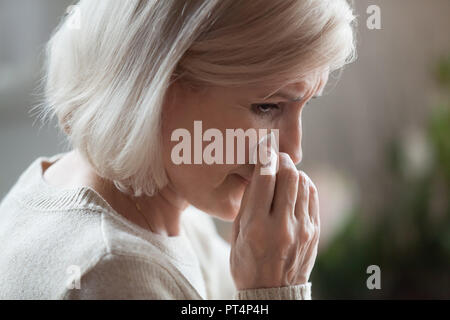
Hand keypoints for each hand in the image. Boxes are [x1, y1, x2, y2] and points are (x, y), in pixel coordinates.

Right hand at [230, 138, 319, 289]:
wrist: (272, 291)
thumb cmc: (247, 262)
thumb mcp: (237, 234)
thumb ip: (248, 203)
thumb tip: (259, 173)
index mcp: (256, 226)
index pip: (264, 178)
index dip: (265, 156)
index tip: (265, 145)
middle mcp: (281, 225)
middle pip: (288, 175)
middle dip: (282, 160)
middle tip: (277, 156)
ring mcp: (301, 229)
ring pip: (302, 184)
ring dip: (293, 172)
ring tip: (285, 173)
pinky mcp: (314, 232)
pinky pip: (312, 197)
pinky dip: (304, 186)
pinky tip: (296, 187)